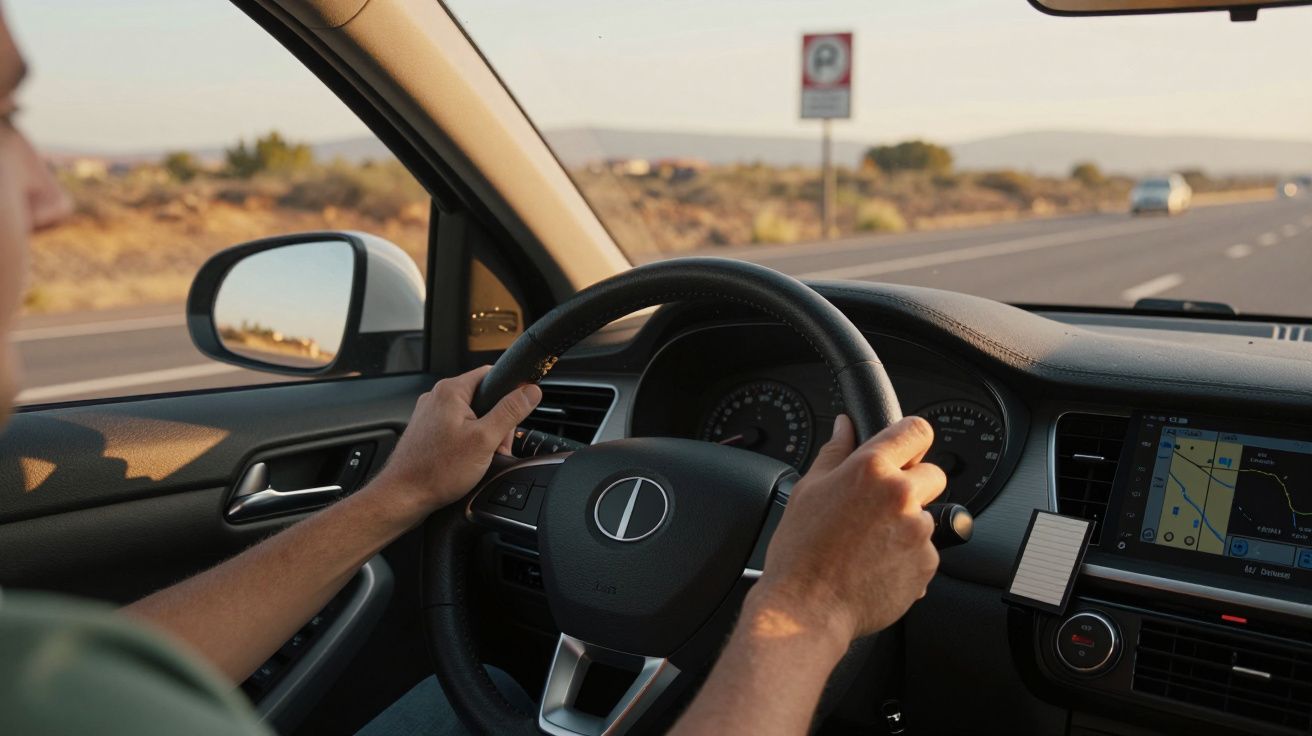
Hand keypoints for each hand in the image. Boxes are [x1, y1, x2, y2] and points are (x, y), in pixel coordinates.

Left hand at [369, 365, 541, 518]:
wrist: (404, 496)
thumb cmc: (436, 471)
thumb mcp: (485, 440)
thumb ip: (510, 412)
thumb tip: (530, 391)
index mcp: (451, 391)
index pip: (491, 374)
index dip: (510, 391)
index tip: (518, 410)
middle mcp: (437, 398)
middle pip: (483, 399)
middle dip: (497, 423)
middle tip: (495, 447)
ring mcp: (430, 415)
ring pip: (472, 417)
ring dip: (484, 436)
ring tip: (479, 458)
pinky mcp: (428, 432)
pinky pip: (458, 430)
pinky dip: (468, 443)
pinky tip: (466, 462)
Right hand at [751, 414, 945, 641]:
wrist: (807, 608)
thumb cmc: (801, 552)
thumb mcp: (808, 491)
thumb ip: (834, 452)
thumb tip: (845, 427)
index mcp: (870, 469)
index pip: (916, 431)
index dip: (911, 440)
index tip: (905, 451)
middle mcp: (900, 494)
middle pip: (933, 474)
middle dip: (913, 486)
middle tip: (879, 508)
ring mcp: (918, 530)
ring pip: (928, 516)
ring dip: (908, 525)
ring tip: (870, 545)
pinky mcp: (927, 563)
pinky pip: (926, 551)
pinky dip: (908, 557)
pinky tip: (877, 566)